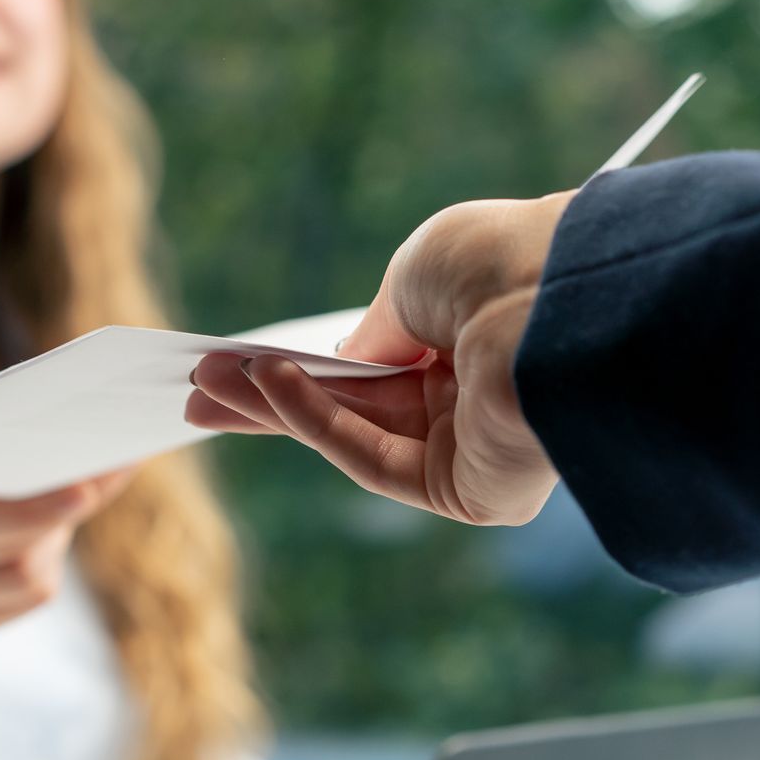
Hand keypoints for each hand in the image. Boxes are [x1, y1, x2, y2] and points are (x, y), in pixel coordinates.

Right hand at [0, 472, 130, 635]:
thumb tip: (91, 441)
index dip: (29, 510)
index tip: (83, 490)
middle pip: (3, 552)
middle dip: (58, 516)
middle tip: (104, 479)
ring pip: (26, 577)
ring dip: (54, 538)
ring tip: (62, 503)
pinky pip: (28, 598)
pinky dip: (49, 563)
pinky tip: (45, 538)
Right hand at [186, 195, 573, 526]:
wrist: (562, 297)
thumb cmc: (500, 264)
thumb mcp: (415, 274)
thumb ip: (372, 324)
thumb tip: (340, 356)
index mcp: (473, 342)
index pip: (375, 366)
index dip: (307, 364)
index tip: (241, 360)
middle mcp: (475, 400)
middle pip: (352, 408)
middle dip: (270, 398)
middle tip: (197, 389)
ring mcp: (470, 452)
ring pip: (351, 435)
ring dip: (274, 406)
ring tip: (205, 384)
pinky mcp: (468, 495)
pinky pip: (372, 460)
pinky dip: (314, 422)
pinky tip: (267, 383)